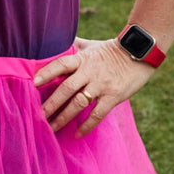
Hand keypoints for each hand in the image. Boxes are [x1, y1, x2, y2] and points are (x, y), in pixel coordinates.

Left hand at [33, 36, 155, 137]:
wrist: (139, 54)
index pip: (61, 64)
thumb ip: (73, 45)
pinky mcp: (114, 96)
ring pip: (79, 103)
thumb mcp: (91, 45)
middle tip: (38, 115)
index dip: (47, 72)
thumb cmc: (111, 50)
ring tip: (51, 128)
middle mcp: (90, 72)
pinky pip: (98, 114)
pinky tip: (77, 134)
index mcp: (82, 59)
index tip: (34, 83)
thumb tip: (55, 39)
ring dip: (64, 117)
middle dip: (51, 103)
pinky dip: (87, 125)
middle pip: (66, 88)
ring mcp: (101, 85)